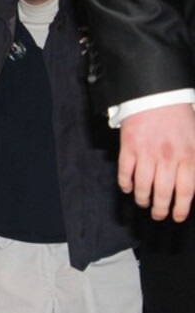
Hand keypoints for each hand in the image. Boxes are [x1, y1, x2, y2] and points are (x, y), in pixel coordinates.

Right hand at [119, 103, 194, 221]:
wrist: (155, 96)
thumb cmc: (178, 117)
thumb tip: (194, 181)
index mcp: (189, 155)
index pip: (186, 190)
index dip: (181, 208)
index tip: (177, 216)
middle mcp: (168, 157)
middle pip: (164, 192)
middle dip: (160, 208)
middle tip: (158, 214)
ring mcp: (146, 153)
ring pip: (143, 185)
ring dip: (142, 198)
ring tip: (143, 203)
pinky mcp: (128, 147)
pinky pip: (125, 172)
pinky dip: (125, 183)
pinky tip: (127, 188)